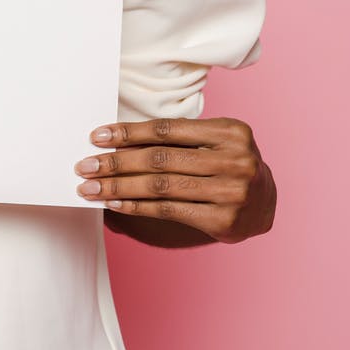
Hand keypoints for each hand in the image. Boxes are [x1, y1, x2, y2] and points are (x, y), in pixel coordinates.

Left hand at [74, 117, 274, 243]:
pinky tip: (114, 202)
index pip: (168, 129)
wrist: (265, 204)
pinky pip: (168, 210)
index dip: (129, 133)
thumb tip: (115, 144)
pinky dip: (136, 206)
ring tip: (91, 188)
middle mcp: (235, 160)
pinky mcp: (223, 221)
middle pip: (160, 159)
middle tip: (84, 166)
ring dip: (118, 186)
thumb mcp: (212, 142)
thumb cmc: (227, 166)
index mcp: (231, 132)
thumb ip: (175, 140)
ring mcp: (232, 192)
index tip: (97, 137)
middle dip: (116, 162)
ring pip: (160, 186)